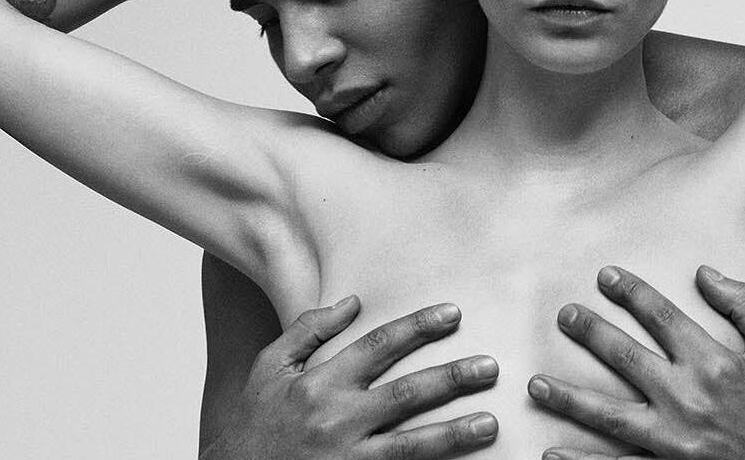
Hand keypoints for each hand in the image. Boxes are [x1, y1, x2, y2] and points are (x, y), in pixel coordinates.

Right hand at [202, 296, 498, 459]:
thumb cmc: (253, 424)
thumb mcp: (269, 369)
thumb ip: (308, 330)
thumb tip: (352, 301)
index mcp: (319, 383)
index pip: (378, 346)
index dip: (417, 327)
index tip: (452, 313)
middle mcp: (336, 420)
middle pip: (405, 394)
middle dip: (451, 378)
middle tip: (490, 366)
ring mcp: (347, 459)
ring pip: (411, 446)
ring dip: (454, 433)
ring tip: (490, 422)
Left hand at [528, 266, 744, 459]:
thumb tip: (705, 272)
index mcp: (713, 362)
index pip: (660, 316)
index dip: (629, 292)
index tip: (604, 276)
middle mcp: (688, 398)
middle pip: (624, 357)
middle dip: (589, 332)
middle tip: (563, 315)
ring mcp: (675, 439)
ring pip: (609, 415)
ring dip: (569, 398)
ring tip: (535, 385)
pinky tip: (549, 454)